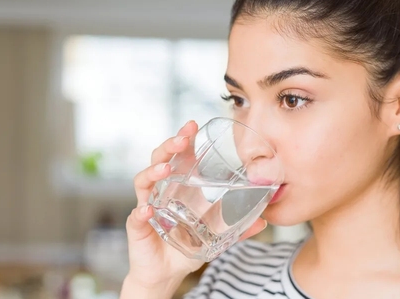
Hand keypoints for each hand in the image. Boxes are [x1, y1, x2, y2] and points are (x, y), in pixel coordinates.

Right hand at [123, 120, 268, 291]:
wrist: (166, 274)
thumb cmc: (186, 248)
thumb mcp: (216, 236)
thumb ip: (238, 228)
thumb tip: (264, 221)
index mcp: (178, 188)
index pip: (178, 157)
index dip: (183, 140)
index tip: (192, 125)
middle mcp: (160, 192)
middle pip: (159, 160)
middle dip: (169, 147)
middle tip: (182, 138)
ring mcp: (147, 207)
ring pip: (143, 182)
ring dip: (153, 172)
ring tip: (166, 169)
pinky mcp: (138, 227)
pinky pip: (136, 216)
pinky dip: (140, 212)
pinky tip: (147, 211)